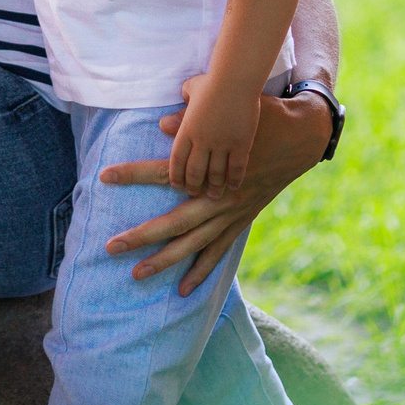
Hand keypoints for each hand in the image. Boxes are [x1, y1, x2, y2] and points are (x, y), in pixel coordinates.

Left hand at [98, 88, 330, 293]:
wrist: (301, 136)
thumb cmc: (259, 118)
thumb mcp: (228, 114)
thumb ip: (191, 118)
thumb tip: (162, 124)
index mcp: (212, 168)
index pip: (164, 172)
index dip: (133, 174)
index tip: (104, 176)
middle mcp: (219, 197)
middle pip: (173, 222)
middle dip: (141, 236)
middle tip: (110, 247)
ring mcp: (231, 213)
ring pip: (193, 244)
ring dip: (164, 261)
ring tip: (136, 275)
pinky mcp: (241, 221)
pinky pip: (218, 251)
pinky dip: (201, 271)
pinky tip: (183, 290)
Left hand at [164, 75, 253, 199]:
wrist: (237, 80)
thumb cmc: (214, 82)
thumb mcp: (191, 93)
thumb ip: (180, 111)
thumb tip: (165, 123)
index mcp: (187, 130)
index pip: (177, 159)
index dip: (176, 175)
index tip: (176, 184)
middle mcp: (203, 140)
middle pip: (194, 171)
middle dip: (192, 185)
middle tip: (192, 193)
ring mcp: (223, 144)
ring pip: (215, 173)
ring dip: (213, 187)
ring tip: (213, 195)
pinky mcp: (242, 144)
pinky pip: (236, 168)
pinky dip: (234, 179)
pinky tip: (233, 186)